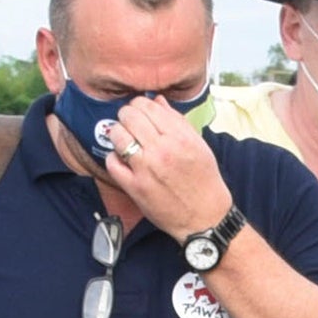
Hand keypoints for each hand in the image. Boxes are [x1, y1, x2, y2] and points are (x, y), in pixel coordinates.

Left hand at [88, 90, 238, 244]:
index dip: (139, 104)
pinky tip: (123, 160)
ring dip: (118, 134)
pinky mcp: (135, 187)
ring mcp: (146, 169)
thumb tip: (157, 100)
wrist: (205, 217)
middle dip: (126, 116)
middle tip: (129, 123)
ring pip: (117, 135)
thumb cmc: (204, 181)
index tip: (139, 111)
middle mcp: (162, 150)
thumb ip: (177, 121)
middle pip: (129, 116)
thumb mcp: (198, 145)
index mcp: (179, 137)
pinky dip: (114, 157)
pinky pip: (112, 162)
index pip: (147, 105)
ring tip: (125, 140)